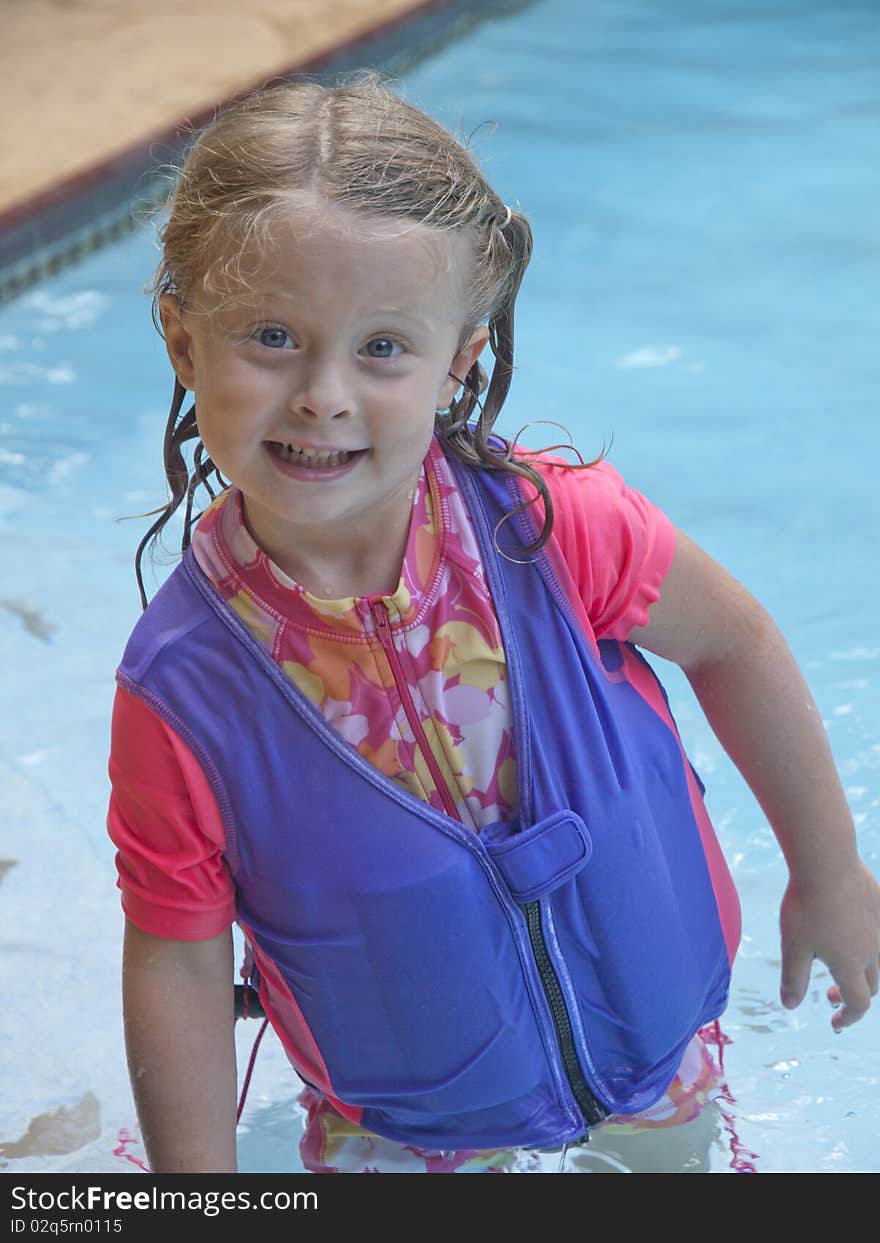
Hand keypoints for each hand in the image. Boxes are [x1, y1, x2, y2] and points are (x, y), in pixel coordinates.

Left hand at [779, 860, 879, 1029]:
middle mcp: (872, 949)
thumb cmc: (806, 905)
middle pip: (872, 985)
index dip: (848, 1017)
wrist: (827, 861)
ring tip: (840, 963)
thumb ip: (793, 979)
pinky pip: (879, 929)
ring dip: (863, 970)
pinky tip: (849, 928)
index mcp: (851, 964)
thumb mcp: (793, 946)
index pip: (858, 1003)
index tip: (834, 1022)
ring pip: (879, 959)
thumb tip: (790, 1006)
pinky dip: (867, 939)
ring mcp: (879, 926)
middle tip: (829, 994)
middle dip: (853, 996)